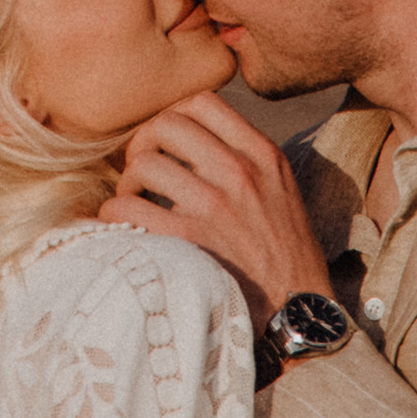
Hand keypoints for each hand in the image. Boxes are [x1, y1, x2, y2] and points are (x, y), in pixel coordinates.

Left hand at [100, 93, 328, 326]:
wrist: (301, 315)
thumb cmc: (285, 255)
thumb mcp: (279, 190)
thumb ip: (244, 158)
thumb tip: (191, 136)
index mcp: (263, 156)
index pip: (203, 101)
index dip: (173, 114)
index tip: (166, 141)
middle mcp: (239, 173)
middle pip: (166, 125)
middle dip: (144, 143)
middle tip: (141, 170)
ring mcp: (214, 207)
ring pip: (144, 164)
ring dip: (128, 182)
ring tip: (134, 202)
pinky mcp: (190, 243)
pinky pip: (128, 210)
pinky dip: (115, 216)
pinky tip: (125, 228)